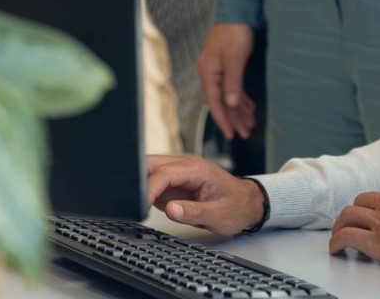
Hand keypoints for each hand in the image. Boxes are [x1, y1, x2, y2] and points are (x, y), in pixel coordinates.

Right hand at [146, 155, 264, 236]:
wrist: (247, 204)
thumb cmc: (237, 207)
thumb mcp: (219, 215)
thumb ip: (194, 212)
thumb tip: (169, 209)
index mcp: (196, 169)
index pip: (164, 173)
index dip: (148, 188)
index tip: (140, 205)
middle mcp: (185, 167)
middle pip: (151, 164)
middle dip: (137, 181)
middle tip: (132, 203)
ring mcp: (178, 175)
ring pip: (149, 171)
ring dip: (139, 186)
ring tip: (135, 206)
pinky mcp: (174, 185)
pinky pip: (154, 183)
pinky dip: (144, 192)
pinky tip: (141, 205)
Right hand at [197, 23, 255, 139]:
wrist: (237, 11)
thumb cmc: (234, 32)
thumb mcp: (234, 58)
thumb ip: (232, 82)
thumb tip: (231, 104)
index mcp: (208, 72)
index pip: (214, 102)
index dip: (223, 119)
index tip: (231, 133)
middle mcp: (210, 73)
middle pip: (221, 102)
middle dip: (233, 118)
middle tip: (244, 133)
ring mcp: (218, 69)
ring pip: (228, 96)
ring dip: (238, 110)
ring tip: (249, 124)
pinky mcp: (226, 65)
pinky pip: (232, 87)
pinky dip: (240, 98)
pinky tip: (248, 107)